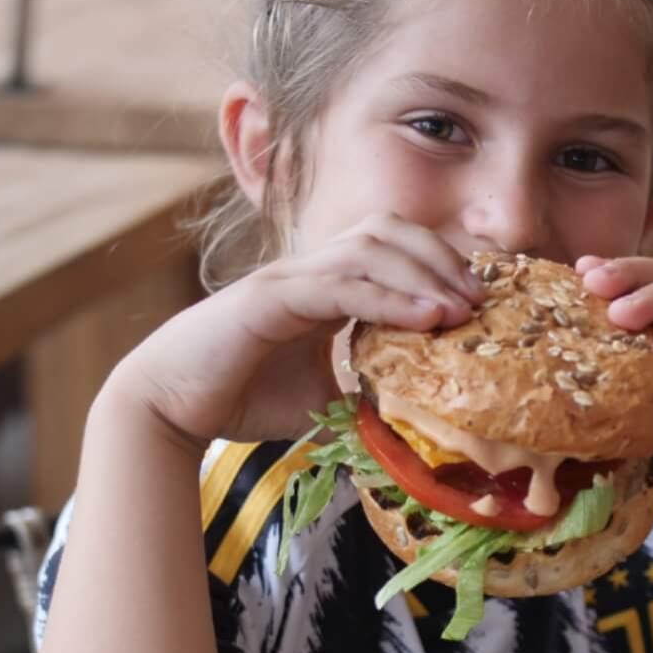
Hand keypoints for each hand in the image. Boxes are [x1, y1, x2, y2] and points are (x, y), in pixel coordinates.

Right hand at [114, 214, 484, 443]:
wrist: (170, 408)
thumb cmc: (239, 399)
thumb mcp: (321, 401)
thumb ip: (362, 398)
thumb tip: (410, 421)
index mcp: (324, 284)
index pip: (393, 248)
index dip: (440, 264)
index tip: (479, 302)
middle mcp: (309, 268)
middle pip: (390, 230)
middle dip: (443, 258)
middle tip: (481, 301)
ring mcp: (289, 276)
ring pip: (370, 248)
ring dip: (424, 274)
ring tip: (462, 310)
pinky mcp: (270, 297)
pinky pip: (341, 285)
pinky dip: (389, 298)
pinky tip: (426, 319)